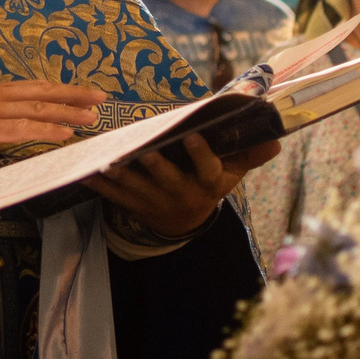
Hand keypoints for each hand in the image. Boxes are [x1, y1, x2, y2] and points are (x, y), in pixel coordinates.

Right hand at [0, 80, 104, 170]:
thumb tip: (23, 124)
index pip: (37, 87)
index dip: (64, 89)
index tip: (88, 92)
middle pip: (43, 92)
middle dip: (74, 95)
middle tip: (101, 98)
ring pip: (38, 108)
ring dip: (67, 113)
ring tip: (90, 118)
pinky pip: (23, 128)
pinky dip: (47, 130)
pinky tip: (64, 134)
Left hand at [89, 131, 280, 241]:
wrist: (185, 222)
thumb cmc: (211, 185)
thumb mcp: (233, 172)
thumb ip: (250, 154)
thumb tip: (276, 138)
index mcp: (207, 184)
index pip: (207, 170)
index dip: (200, 154)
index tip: (191, 135)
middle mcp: (181, 194)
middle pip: (167, 179)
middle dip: (155, 166)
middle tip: (144, 150)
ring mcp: (155, 202)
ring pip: (136, 187)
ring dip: (120, 172)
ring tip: (105, 157)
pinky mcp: (132, 205)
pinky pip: (113, 195)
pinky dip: (98, 182)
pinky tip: (83, 168)